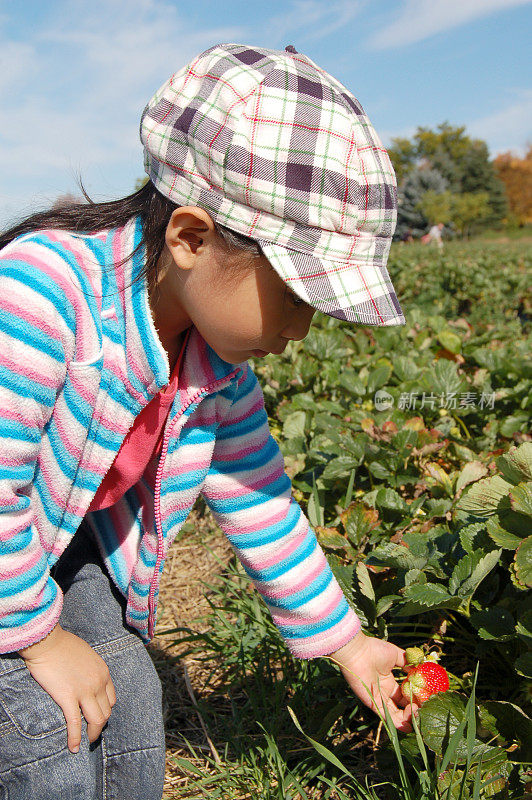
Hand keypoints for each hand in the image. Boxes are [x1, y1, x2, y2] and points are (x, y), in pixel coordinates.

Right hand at [18, 624, 116, 752]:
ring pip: (97, 719)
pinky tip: (73, 747)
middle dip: (100, 725)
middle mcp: (98, 683)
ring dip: (93, 734)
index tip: (98, 717)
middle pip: (106, 712)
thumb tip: (87, 679)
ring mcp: (84, 690)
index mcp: (103, 672)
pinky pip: (75, 722)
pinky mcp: (68, 696)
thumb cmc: (63, 645)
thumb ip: (90, 669)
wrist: (48, 641)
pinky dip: (75, 737)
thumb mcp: (86, 655)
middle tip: (92, 733)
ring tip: (87, 742)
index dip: (105, 711)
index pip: (111, 699)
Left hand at [327, 630, 417, 731]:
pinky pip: (388, 717)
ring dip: (409, 717)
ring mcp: (379, 699)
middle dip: (414, 710)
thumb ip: (407, 662)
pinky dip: (399, 723)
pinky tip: (410, 723)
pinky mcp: (373, 704)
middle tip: (424, 708)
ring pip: (397, 715)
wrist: (357, 651)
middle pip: (402, 707)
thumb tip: (420, 668)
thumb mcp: (395, 655)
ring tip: (418, 712)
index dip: (416, 698)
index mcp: (389, 681)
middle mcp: (385, 692)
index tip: (426, 698)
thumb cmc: (374, 650)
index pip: (405, 695)